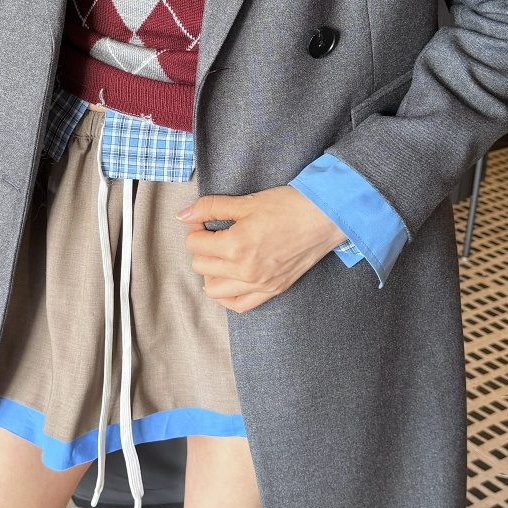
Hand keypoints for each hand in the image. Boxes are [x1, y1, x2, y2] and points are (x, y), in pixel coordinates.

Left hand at [177, 186, 345, 311]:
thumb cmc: (288, 206)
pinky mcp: (273, 290)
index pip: (194, 245)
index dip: (195, 228)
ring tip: (220, 256)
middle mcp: (245, 271)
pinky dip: (227, 295)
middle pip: (200, 266)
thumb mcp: (245, 202)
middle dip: (201, 248)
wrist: (324, 216)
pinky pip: (239, 305)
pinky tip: (228, 280)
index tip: (205, 220)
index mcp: (236, 246)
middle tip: (214, 233)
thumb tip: (182, 214)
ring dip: (210, 272)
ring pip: (214, 290)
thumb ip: (210, 208)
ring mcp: (259, 284)